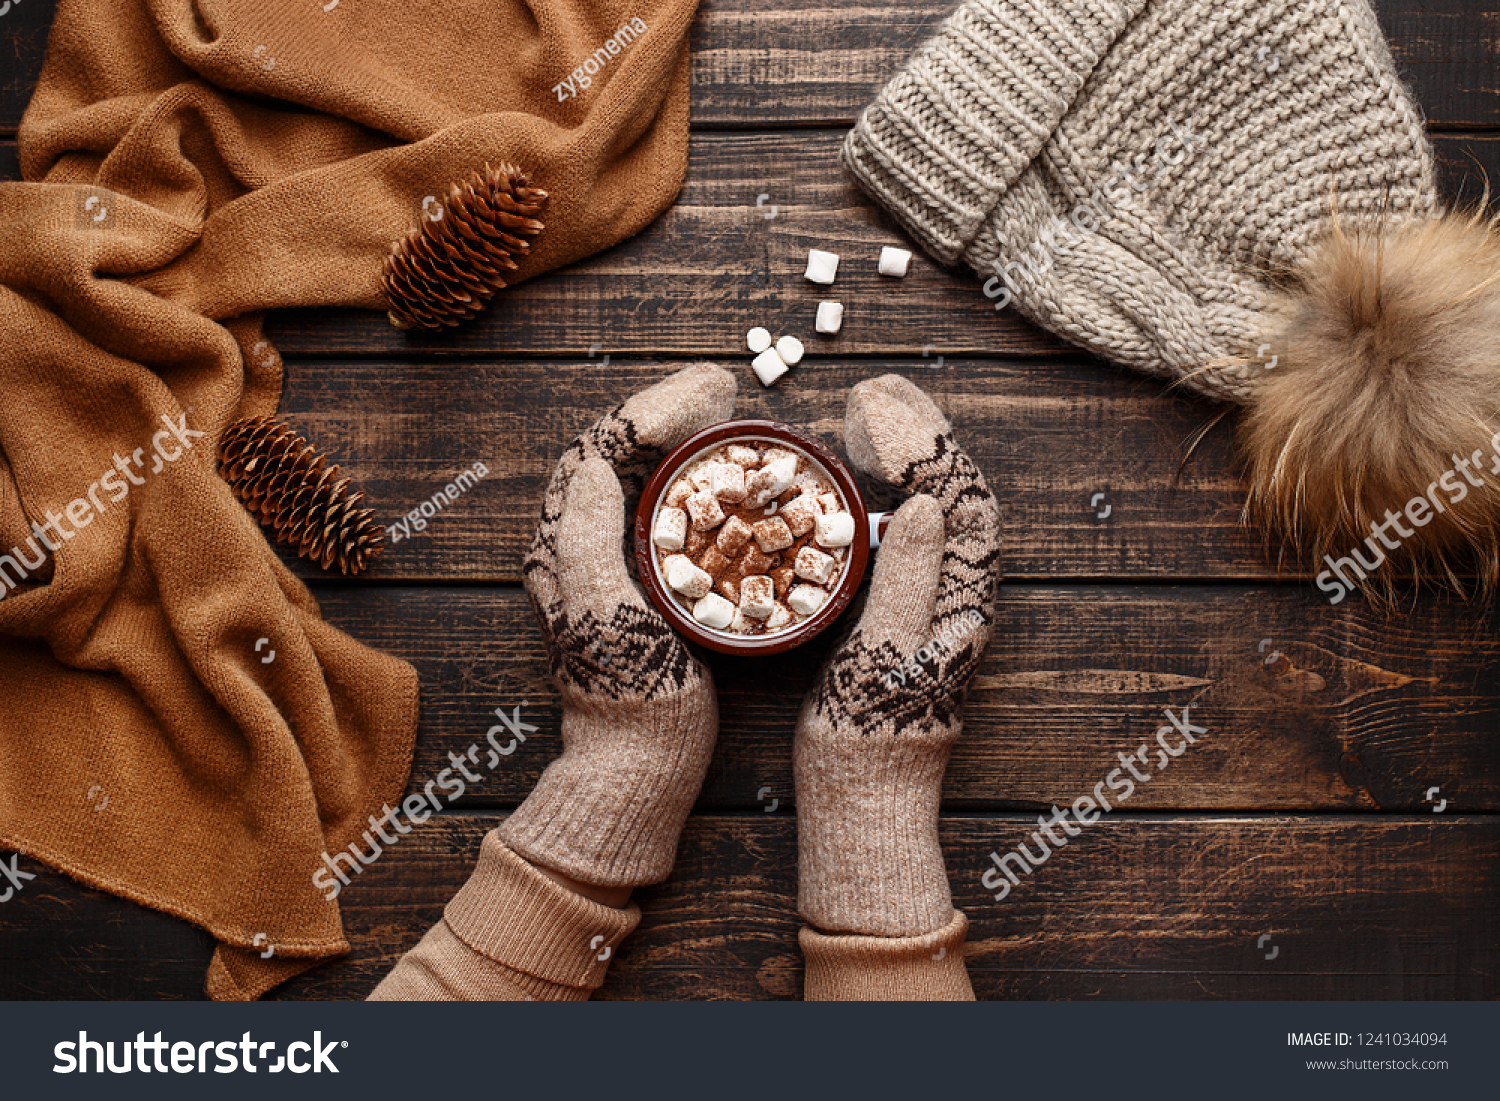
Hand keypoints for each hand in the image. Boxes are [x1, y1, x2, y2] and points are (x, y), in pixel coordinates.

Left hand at [499, 364, 737, 886]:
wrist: (638, 767)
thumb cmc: (632, 698)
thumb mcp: (611, 618)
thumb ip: (590, 540)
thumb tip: (594, 460)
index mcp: (565, 545)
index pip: (600, 447)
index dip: (654, 409)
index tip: (712, 395)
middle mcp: (576, 545)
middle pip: (616, 451)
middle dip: (667, 411)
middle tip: (724, 391)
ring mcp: (605, 564)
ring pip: (636, 475)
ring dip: (677, 437)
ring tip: (726, 416)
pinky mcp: (635, 584)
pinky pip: (658, 509)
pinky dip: (690, 478)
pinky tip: (726, 474)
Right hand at [795, 375, 1001, 935]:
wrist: (866, 803)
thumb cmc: (872, 739)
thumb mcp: (884, 655)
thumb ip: (910, 578)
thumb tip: (929, 499)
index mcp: (960, 599)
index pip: (958, 495)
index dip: (924, 439)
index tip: (877, 401)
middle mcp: (959, 595)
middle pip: (953, 492)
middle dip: (918, 433)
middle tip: (870, 391)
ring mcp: (936, 604)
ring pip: (934, 512)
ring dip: (905, 459)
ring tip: (861, 419)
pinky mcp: (909, 615)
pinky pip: (909, 538)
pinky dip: (886, 497)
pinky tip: (854, 485)